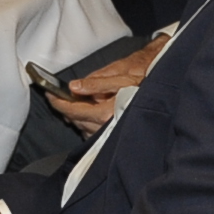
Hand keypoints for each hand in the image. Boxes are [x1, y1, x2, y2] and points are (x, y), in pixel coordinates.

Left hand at [47, 35, 162, 133]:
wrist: (164, 93)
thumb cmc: (145, 82)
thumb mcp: (121, 77)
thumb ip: (96, 83)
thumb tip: (74, 87)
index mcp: (106, 113)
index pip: (73, 110)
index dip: (58, 102)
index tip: (49, 94)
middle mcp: (107, 127)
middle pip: (75, 120)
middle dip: (64, 108)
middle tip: (56, 96)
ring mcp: (110, 134)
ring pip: (83, 128)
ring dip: (75, 116)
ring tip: (72, 103)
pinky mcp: (115, 136)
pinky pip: (93, 133)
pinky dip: (86, 123)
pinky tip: (88, 113)